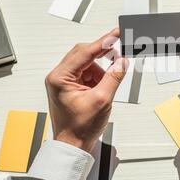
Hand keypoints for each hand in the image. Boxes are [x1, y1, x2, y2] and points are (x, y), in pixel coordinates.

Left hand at [45, 29, 127, 152]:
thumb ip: (113, 77)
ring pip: (86, 64)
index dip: (103, 42)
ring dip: (100, 71)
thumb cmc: (79, 128)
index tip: (115, 33)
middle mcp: (58, 77)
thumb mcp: (102, 100)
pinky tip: (102, 89)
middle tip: (119, 56)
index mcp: (60, 78)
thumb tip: (121, 61)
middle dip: (102, 57)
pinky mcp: (69, 86)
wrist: (72, 145)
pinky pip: (86, 74)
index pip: (85, 52)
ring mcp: (62, 82)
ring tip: (105, 88)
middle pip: (83, 54)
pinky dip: (97, 78)